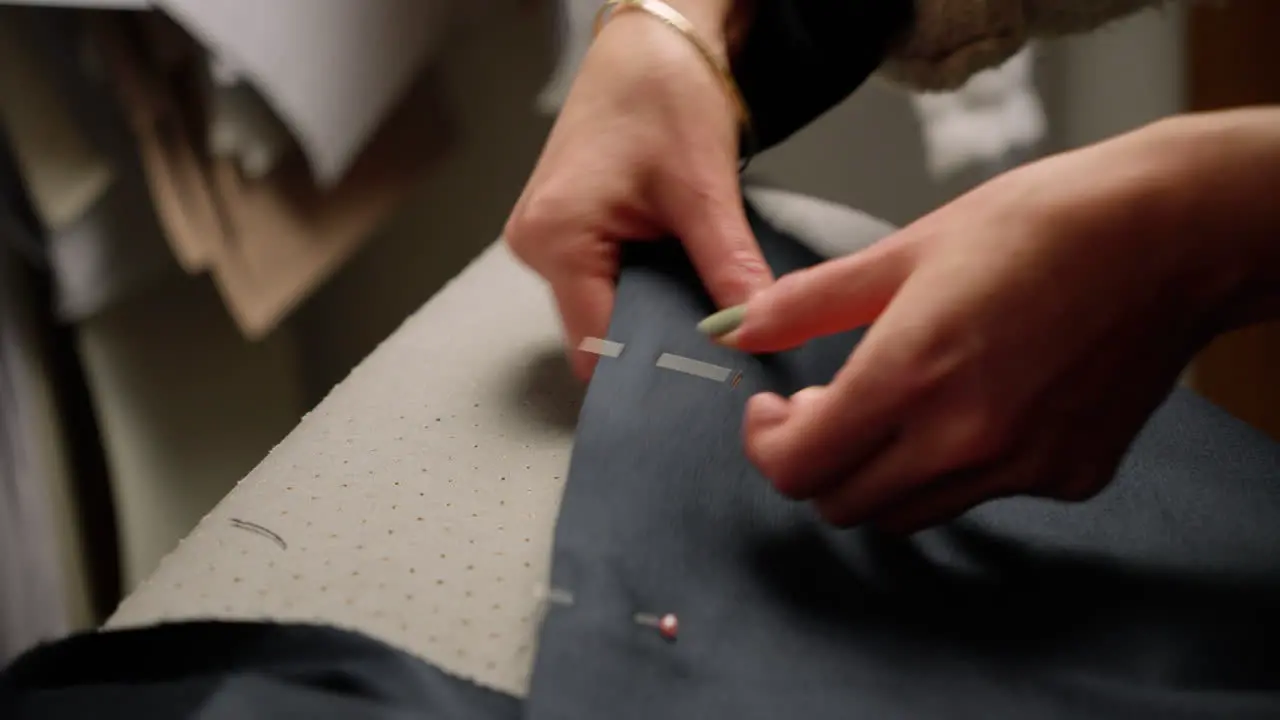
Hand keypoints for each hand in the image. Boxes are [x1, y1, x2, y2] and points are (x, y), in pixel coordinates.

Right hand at [505, 2, 770, 379]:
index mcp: (557, 238)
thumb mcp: (704, 187)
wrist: (650, 41)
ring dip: (655, 316)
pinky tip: (684, 283)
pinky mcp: (568, 234)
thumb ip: (728, 268)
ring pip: (605, 313)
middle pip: (599, 335)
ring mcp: (548, 242)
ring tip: (707, 311)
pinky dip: (648, 292)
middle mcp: (538, 247)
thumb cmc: (661, 91)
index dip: (656, 366)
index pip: (600, 345)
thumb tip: (752, 332)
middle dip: (659, 344)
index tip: (709, 378)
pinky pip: (606, 287)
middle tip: (722, 351)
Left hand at [721, 123, 1245, 532]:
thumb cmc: (1039, 224)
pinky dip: (953, 468)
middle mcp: (963, 440)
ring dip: (876, 474)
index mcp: (909, 376)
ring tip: (894, 404)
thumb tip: (733, 329)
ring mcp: (1022, 468)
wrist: (1172, 234)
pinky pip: (980, 497)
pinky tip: (973, 405)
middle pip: (842, 505)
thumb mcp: (906, 251)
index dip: (767, 446)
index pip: (798, 469)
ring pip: (907, 514)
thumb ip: (806, 304)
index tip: (772, 413)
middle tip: (826, 404)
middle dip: (815, 462)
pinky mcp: (1070, 477)